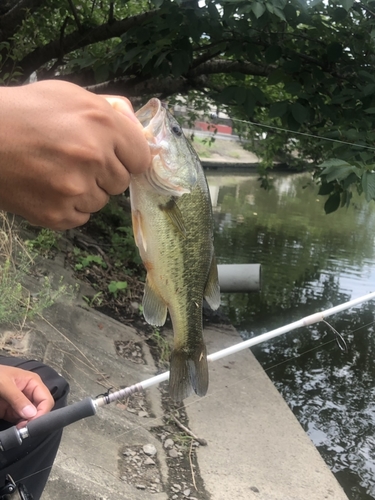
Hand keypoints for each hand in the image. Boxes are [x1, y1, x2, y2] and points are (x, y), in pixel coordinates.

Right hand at [0, 80, 150, 229]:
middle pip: (121, 182)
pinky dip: (69, 207)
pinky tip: (49, 189)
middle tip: (76, 161)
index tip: (115, 156)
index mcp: (102, 124)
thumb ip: (109, 109)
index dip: (128, 157)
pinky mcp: (57, 213)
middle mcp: (94, 157)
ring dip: (86, 192)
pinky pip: (81, 217)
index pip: (141, 158)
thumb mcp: (69, 95)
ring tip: (57, 174)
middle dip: (104, 174)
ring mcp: (76, 189)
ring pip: (101, 201)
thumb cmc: (24, 111)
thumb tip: (139, 128)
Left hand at [0, 365, 53, 427]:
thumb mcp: (4, 384)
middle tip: (24, 430)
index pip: (46, 399)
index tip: (32, 424)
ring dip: (27, 425)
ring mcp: (21, 403)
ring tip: (19, 431)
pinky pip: (21, 421)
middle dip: (35, 420)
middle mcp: (30, 393)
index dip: (42, 412)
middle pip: (41, 410)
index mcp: (33, 383)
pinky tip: (16, 431)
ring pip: (32, 418)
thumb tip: (31, 414)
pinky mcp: (12, 412)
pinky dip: (20, 427)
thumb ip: (17, 398)